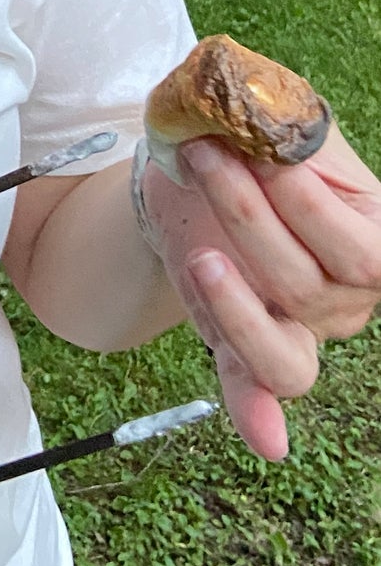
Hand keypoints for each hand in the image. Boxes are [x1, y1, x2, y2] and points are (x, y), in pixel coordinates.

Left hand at [142, 126, 380, 460]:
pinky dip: (261, 417)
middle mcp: (349, 296)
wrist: (202, 164)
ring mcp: (302, 329)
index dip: (309, 204)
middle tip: (208, 157)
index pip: (362, 249)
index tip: (264, 151)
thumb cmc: (254, 143)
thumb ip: (285, 128)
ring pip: (287, 354)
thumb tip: (272, 124)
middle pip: (308, 285)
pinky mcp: (244, 347)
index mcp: (373, 236)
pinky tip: (267, 442)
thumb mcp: (277, 127)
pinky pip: (259, 391)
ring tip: (201, 255)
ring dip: (236, 307)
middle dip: (249, 216)